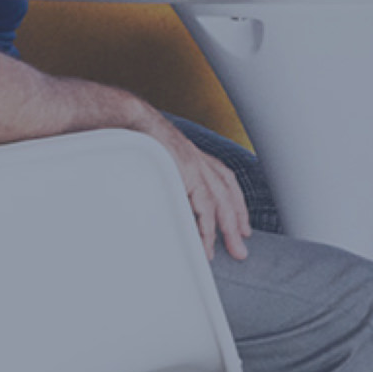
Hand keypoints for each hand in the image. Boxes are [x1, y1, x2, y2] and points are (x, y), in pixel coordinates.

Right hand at [147, 116, 249, 260]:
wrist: (131, 121)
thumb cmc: (138, 137)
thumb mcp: (159, 158)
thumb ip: (168, 176)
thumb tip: (166, 198)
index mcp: (194, 156)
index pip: (224, 180)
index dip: (235, 202)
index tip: (240, 223)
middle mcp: (200, 159)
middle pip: (227, 193)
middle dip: (237, 220)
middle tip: (241, 246)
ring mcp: (196, 164)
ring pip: (221, 201)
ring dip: (228, 228)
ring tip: (231, 250)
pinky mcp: (189, 171)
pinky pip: (204, 204)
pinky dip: (207, 226)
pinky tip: (206, 242)